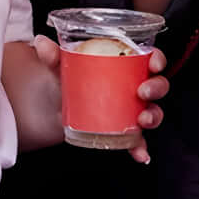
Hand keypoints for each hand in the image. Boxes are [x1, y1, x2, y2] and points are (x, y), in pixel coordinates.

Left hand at [16, 29, 165, 163]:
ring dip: (153, 116)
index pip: (150, 57)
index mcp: (126, 65)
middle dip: (156, 88)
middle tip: (143, 91)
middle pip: (157, 84)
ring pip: (153, 112)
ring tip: (142, 120)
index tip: (153, 63)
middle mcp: (134, 86)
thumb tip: (41, 43)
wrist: (57, 106)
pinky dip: (140, 148)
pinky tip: (140, 155)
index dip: (157, 59)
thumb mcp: (61, 66)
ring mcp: (131, 109)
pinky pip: (138, 140)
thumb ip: (53, 55)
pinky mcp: (124, 130)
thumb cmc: (70, 79)